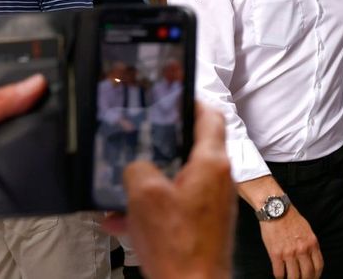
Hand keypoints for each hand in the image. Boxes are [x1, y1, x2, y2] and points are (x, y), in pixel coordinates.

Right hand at [104, 104, 234, 278]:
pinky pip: (177, 203)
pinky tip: (123, 219)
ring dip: (152, 180)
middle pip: (193, 146)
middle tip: (143, 138)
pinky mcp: (206, 220)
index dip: (192, 102)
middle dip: (164, 143)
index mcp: (212, 163)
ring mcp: (214, 200)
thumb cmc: (179, 247)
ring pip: (181, 177)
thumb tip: (136, 166)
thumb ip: (138, 169)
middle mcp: (219, 178)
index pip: (211, 116)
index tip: (174, 96)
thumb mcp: (144, 196)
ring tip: (124, 186)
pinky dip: (154, 207)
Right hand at [258, 205, 322, 278]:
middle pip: (307, 274)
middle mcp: (302, 249)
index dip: (316, 276)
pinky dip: (280, 277)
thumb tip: (311, 258)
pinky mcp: (275, 254)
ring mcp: (289, 252)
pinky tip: (280, 276)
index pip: (318, 266)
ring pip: (293, 277)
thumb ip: (310, 244)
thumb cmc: (291, 219)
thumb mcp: (307, 230)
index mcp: (312, 243)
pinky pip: (279, 273)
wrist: (276, 210)